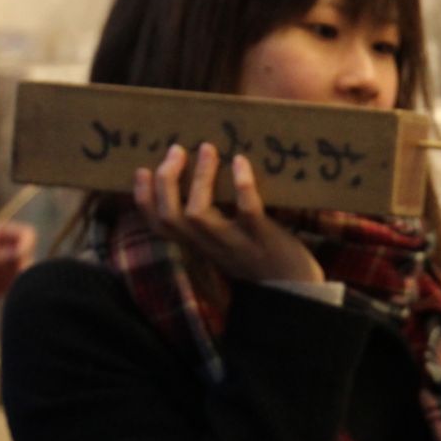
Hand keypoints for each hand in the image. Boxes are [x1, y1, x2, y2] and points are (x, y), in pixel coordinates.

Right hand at [134, 142, 324, 284]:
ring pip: (199, 214)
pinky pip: (247, 211)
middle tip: (176, 151)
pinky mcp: (263, 238)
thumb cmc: (263, 260)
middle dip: (165, 182)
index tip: (142, 170)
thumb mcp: (228, 245)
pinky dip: (242, 186)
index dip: (144, 199)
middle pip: (170, 218)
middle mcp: (210, 246)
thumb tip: (204, 183)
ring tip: (207, 150)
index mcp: (199, 245)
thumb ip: (213, 224)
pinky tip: (240, 162)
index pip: (158, 226)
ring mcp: (235, 243)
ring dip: (199, 179)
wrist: (297, 290)